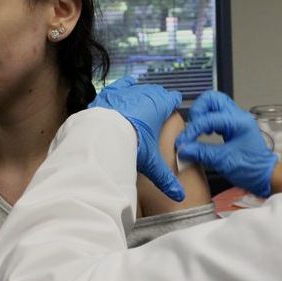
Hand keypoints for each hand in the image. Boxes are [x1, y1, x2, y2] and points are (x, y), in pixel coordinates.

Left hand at [89, 76, 184, 200]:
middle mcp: (144, 94)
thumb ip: (165, 178)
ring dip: (143, 94)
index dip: (174, 102)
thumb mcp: (151, 163)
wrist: (101, 135)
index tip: (174, 105)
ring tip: (143, 102)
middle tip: (159, 108)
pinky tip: (126, 86)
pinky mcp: (110, 93)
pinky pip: (121, 85)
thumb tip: (180, 196)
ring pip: (139, 87)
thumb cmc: (130, 146)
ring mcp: (126, 92)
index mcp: (159, 107)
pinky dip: (125, 86)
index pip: (172, 98)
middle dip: (159, 99)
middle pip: (157, 92)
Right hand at [176, 91, 276, 197]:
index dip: (192, 130)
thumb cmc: (250, 168)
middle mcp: (237, 115)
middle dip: (197, 111)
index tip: (183, 143)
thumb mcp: (224, 162)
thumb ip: (201, 153)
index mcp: (238, 122)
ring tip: (197, 131)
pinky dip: (207, 120)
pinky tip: (205, 133)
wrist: (266, 176)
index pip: (208, 118)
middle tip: (192, 128)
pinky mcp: (233, 125)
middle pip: (212, 99)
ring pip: (214, 104)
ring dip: (201, 114)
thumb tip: (182, 149)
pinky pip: (216, 113)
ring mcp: (236, 118)